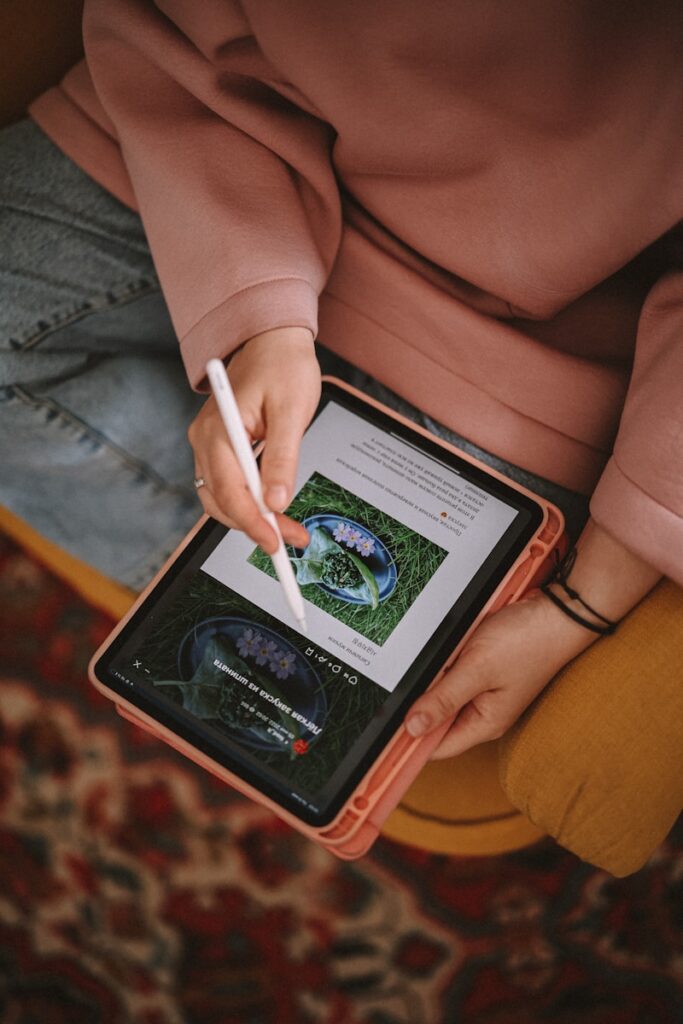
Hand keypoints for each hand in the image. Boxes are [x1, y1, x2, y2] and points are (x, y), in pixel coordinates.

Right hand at [188, 327, 320, 552]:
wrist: (274, 340)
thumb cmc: (283, 365)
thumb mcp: (292, 411)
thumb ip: (282, 458)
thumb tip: (277, 502)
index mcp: (219, 428)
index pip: (228, 490)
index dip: (251, 522)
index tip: (275, 542)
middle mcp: (205, 439)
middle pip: (220, 500)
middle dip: (254, 526)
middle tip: (291, 541)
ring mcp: (209, 444)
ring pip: (222, 498)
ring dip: (252, 519)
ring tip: (287, 530)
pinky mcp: (220, 447)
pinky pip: (228, 485)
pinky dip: (249, 503)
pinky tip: (274, 510)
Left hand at [405, 519, 661, 759]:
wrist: (559, 612)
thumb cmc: (527, 641)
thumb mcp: (476, 669)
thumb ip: (443, 699)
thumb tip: (411, 729)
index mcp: (485, 723)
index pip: (436, 747)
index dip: (409, 741)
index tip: (383, 730)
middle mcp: (485, 713)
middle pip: (437, 720)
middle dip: (420, 701)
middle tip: (407, 681)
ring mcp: (487, 691)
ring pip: (444, 694)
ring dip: (434, 679)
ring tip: (440, 659)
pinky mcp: (487, 671)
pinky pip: (456, 674)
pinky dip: (446, 663)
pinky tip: (447, 649)